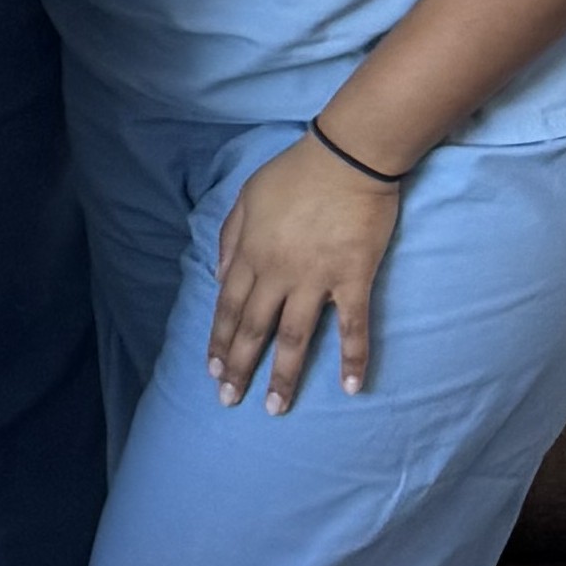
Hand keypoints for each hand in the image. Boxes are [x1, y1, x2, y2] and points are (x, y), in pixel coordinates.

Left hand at [210, 131, 401, 407]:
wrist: (347, 157)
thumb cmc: (295, 173)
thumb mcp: (246, 198)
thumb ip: (230, 239)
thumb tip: (218, 276)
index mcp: (250, 254)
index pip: (227, 307)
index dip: (219, 341)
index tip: (212, 371)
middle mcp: (277, 273)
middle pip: (254, 329)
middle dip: (239, 367)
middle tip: (229, 400)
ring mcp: (316, 279)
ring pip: (295, 338)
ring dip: (284, 376)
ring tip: (275, 408)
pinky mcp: (353, 279)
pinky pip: (352, 326)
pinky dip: (353, 358)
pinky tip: (351, 387)